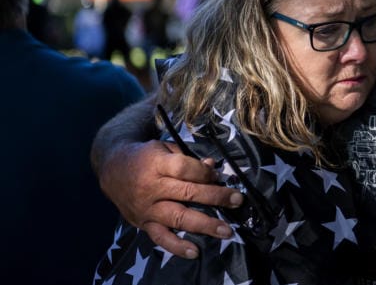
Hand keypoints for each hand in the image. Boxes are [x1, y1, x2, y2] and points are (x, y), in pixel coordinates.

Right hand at [98, 140, 243, 257]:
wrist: (112, 169)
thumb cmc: (145, 156)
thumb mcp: (165, 148)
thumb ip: (188, 158)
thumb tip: (212, 166)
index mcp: (157, 164)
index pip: (185, 169)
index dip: (204, 172)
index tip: (218, 175)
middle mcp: (152, 188)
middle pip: (187, 193)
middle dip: (215, 197)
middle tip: (237, 200)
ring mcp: (147, 208)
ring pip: (178, 217)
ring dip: (204, 224)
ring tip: (226, 230)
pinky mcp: (143, 223)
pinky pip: (161, 237)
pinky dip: (177, 246)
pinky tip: (194, 252)